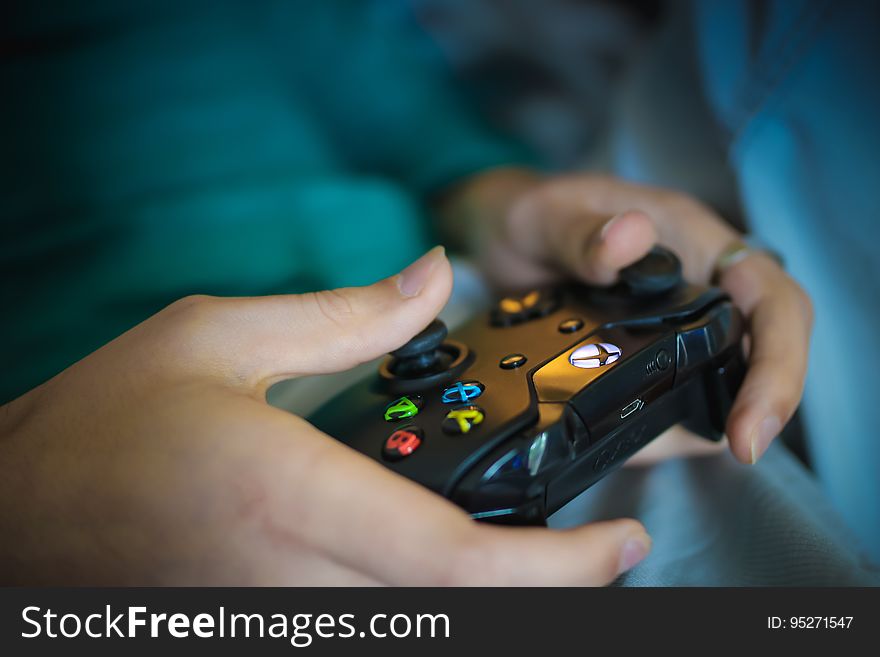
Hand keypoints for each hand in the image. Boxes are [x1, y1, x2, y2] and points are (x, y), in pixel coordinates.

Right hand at [0, 247, 650, 584]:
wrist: (16, 508)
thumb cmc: (102, 421)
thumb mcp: (215, 335)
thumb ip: (344, 316)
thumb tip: (434, 276)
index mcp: (285, 494)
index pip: (454, 558)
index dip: (557, 566)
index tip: (622, 541)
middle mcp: (285, 579)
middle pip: (455, 611)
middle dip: (542, 588)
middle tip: (592, 545)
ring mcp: (271, 621)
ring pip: (418, 631)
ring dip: (489, 598)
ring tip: (532, 551)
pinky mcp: (256, 631)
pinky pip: (366, 630)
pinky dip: (425, 606)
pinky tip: (441, 569)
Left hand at [440, 170, 812, 464]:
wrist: (503, 241)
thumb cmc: (533, 216)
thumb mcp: (545, 218)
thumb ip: (581, 231)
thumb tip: (631, 236)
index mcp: (693, 242)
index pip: (770, 297)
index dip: (780, 357)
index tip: (752, 419)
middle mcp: (699, 286)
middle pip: (767, 347)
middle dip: (762, 402)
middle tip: (739, 449)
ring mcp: (677, 327)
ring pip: (724, 382)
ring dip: (706, 423)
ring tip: (650, 447)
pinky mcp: (650, 359)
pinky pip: (675, 399)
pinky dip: (662, 428)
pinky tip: (629, 443)